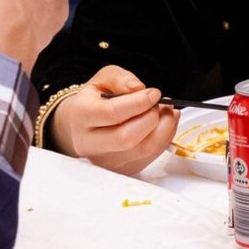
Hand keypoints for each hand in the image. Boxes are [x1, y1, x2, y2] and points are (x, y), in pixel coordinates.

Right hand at [49, 64, 177, 175]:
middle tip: (159, 103)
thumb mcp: (103, 79)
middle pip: (126, 138)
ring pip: (144, 149)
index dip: (139, 102)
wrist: (83, 124)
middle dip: (151, 118)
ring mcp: (105, 161)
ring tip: (167, 111)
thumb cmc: (95, 100)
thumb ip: (121, 78)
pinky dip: (165, 138)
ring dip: (164, 128)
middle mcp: (89, 143)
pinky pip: (151, 156)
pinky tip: (164, 123)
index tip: (155, 93)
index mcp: (81, 115)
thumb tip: (139, 88)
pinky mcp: (121, 169)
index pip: (112, 113)